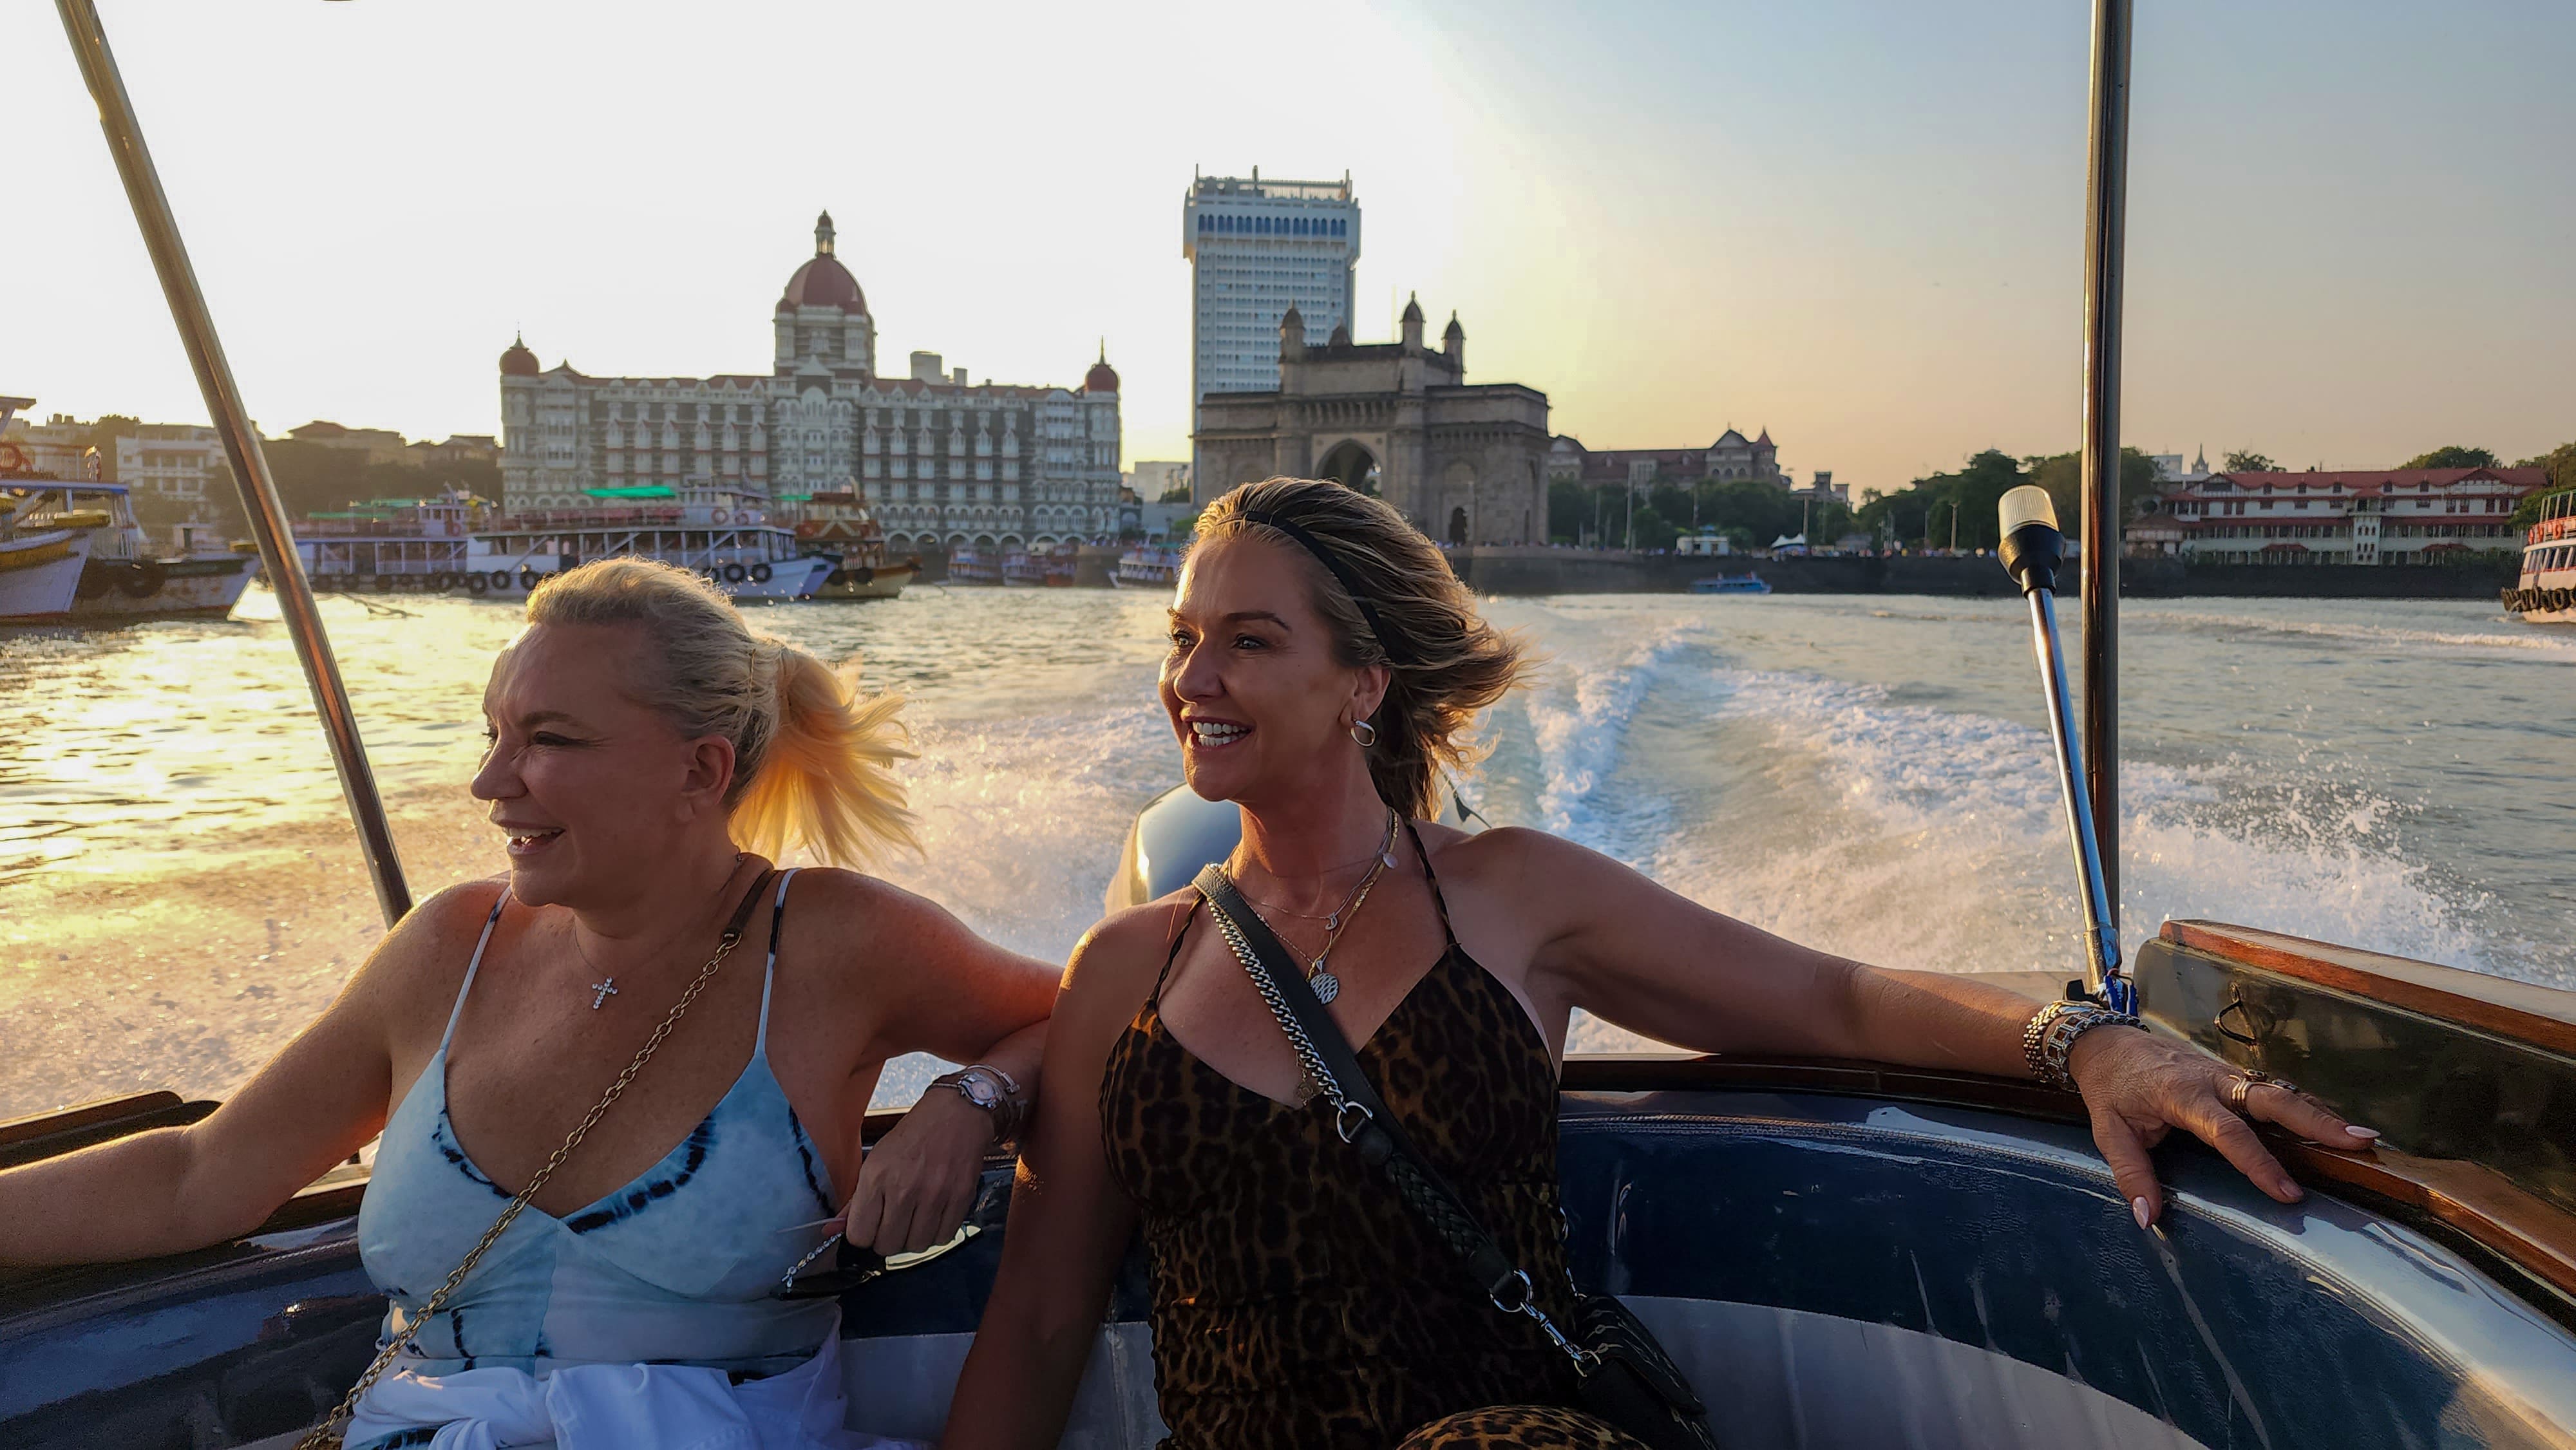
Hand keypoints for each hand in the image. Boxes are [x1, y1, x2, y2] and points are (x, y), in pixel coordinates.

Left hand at [841, 1087, 994, 1254]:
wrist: (956, 1113)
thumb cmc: (913, 1136)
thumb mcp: (876, 1160)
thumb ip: (855, 1201)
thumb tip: (830, 1231)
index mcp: (876, 1177)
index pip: (859, 1236)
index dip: (863, 1236)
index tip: (870, 1228)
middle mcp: (904, 1189)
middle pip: (887, 1246)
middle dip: (887, 1239)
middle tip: (893, 1223)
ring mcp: (934, 1196)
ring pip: (916, 1246)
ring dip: (913, 1239)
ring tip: (915, 1219)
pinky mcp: (960, 1199)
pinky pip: (943, 1238)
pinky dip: (937, 1234)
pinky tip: (934, 1216)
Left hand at [2066, 1026, 2378, 1228]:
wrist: (2108, 1043)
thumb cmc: (2110, 1089)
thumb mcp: (2109, 1131)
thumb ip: (2131, 1173)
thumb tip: (2148, 1218)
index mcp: (2182, 1095)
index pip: (2228, 1132)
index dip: (2259, 1163)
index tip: (2289, 1193)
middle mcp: (2213, 1081)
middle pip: (2272, 1099)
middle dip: (2315, 1121)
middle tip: (2360, 1142)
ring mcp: (2227, 1076)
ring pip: (2281, 1092)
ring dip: (2321, 1114)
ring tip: (2366, 1138)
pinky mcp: (2233, 1078)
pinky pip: (2275, 1092)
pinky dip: (2307, 1107)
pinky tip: (2337, 1125)